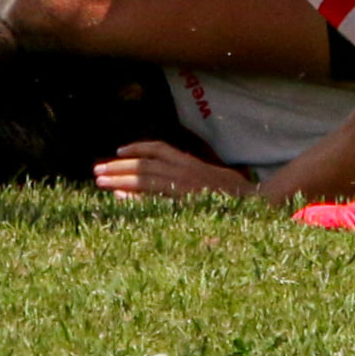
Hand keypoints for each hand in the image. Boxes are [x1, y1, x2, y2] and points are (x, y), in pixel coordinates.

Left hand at [93, 140, 255, 201]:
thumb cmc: (235, 198)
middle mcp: (186, 170)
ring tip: (100, 179)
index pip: (158, 150)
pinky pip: (156, 197)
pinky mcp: (186, 199)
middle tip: (97, 171)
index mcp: (191, 164)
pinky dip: (137, 196)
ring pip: (146, 177)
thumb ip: (187, 180)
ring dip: (121, 178)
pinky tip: (121, 198)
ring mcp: (185, 184)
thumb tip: (158, 185)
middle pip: (145, 164)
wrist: (258, 205)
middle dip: (119, 167)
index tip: (117, 152)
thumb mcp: (209, 183)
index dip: (137, 150)